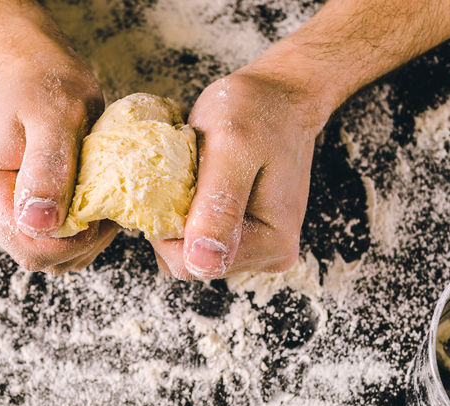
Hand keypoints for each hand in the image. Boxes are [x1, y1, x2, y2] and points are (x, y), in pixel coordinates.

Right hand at [0, 12, 118, 273]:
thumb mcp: (55, 118)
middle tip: (107, 196)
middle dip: (84, 237)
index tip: (104, 208)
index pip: (33, 247)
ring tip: (97, 192)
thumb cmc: (42, 84)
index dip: (77, 238)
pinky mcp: (11, 215)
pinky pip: (51, 241)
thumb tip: (40, 224)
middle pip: (41, 256)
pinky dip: (78, 229)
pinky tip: (87, 198)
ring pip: (50, 255)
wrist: (27, 68)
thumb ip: (48, 170)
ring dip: (84, 234)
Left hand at [152, 66, 329, 279]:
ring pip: (190, 251)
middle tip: (190, 176)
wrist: (280, 96)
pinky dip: (187, 213)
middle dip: (175, 222)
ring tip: (198, 177)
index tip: (177, 185)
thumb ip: (218, 206)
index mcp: (271, 243)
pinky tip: (200, 185)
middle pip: (191, 262)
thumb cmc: (257, 112)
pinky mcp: (245, 236)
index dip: (168, 230)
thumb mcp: (232, 148)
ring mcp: (257, 248)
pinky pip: (197, 238)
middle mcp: (268, 256)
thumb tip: (203, 262)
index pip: (192, 264)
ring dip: (180, 216)